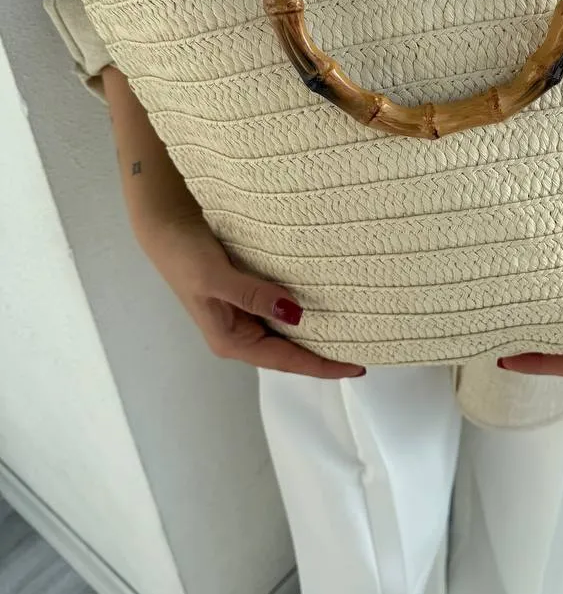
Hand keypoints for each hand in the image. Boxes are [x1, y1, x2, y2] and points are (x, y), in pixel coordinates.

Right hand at [141, 212, 365, 379]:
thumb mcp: (216, 278)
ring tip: (354, 331)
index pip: (286, 360)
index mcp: (232, 340)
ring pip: (287, 332)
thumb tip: (295, 313)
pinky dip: (304, 310)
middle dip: (324, 354)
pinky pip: (282, 309)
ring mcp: (244, 315)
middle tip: (365, 349)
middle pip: (290, 352)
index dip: (322, 366)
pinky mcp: (248, 295)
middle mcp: (241, 333)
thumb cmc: (186, 256)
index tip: (356, 366)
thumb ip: (253, 295)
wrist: (167, 227)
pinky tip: (326, 304)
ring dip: (316, 333)